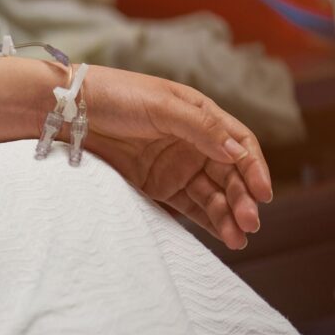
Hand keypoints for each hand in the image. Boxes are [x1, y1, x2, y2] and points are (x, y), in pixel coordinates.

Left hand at [78, 65, 272, 249]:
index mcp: (201, 116)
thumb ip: (201, 128)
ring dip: (229, 215)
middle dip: (243, 198)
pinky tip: (224, 235)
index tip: (263, 193)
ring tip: (238, 238)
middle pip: (230, 174)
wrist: (70, 110)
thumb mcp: (162, 106)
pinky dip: (208, 220)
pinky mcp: (157, 185)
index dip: (255, 168)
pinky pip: (190, 205)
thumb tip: (239, 151)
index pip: (240, 144)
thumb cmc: (116, 96)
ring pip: (214, 194)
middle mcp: (194, 142)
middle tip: (249, 222)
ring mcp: (176, 165)